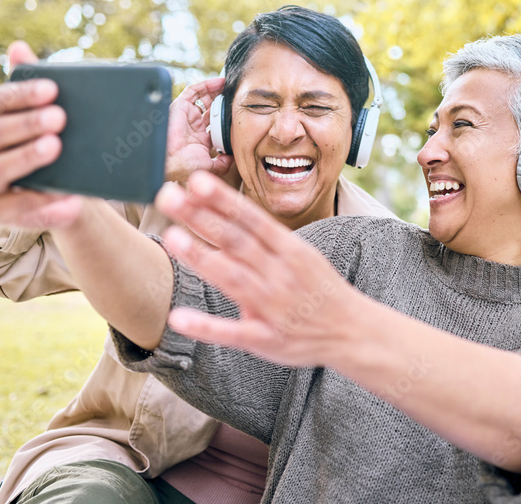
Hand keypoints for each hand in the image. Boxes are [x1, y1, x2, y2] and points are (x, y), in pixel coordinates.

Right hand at [0, 41, 83, 229]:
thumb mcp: (48, 116)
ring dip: (26, 159)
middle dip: (25, 124)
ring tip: (55, 149)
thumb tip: (18, 47)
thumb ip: (34, 85)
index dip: (22, 94)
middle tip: (59, 118)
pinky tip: (69, 201)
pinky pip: (15, 210)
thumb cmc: (53, 143)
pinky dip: (43, 206)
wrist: (64, 190)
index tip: (53, 89)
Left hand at [154, 171, 365, 366]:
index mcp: (291, 251)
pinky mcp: (266, 339)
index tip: (195, 180)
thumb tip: (220, 216)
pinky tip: (178, 318)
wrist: (353, 332)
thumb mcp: (301, 256)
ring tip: (171, 238)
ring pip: (233, 278)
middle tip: (168, 196)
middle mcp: (281, 274)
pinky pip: (233, 333)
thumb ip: (263, 241)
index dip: (223, 199)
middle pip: (236, 242)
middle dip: (202, 218)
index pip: (251, 219)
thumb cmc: (320, 290)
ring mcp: (273, 307)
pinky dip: (206, 327)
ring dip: (202, 258)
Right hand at [164, 77, 233, 182]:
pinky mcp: (180, 106)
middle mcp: (194, 125)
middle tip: (236, 94)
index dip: (227, 116)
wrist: (168, 160)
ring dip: (216, 90)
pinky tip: (218, 82)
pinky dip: (205, 85)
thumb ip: (222, 163)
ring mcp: (187, 115)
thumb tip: (233, 157)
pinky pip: (193, 91)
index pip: (216, 123)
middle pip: (210, 108)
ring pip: (203, 97)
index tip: (239, 111)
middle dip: (222, 101)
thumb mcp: (209, 166)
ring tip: (229, 85)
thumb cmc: (185, 166)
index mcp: (201, 138)